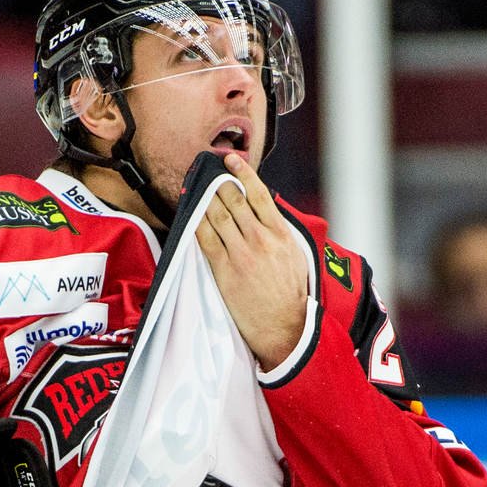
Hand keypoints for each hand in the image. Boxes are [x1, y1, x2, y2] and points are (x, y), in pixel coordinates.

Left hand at [196, 152, 310, 369]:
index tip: (231, 161)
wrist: (285, 325)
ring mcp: (242, 253)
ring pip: (218, 216)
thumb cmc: (292, 293)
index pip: (259, 195)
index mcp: (280, 233)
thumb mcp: (296, 256)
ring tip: (195, 187)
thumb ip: (280, 233)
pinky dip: (196, 223)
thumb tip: (266, 213)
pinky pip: (206, 240)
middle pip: (234, 201)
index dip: (243, 174)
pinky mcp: (225, 270)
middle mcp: (261, 239)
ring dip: (205, 199)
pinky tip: (190, 214)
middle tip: (206, 170)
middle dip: (218, 183)